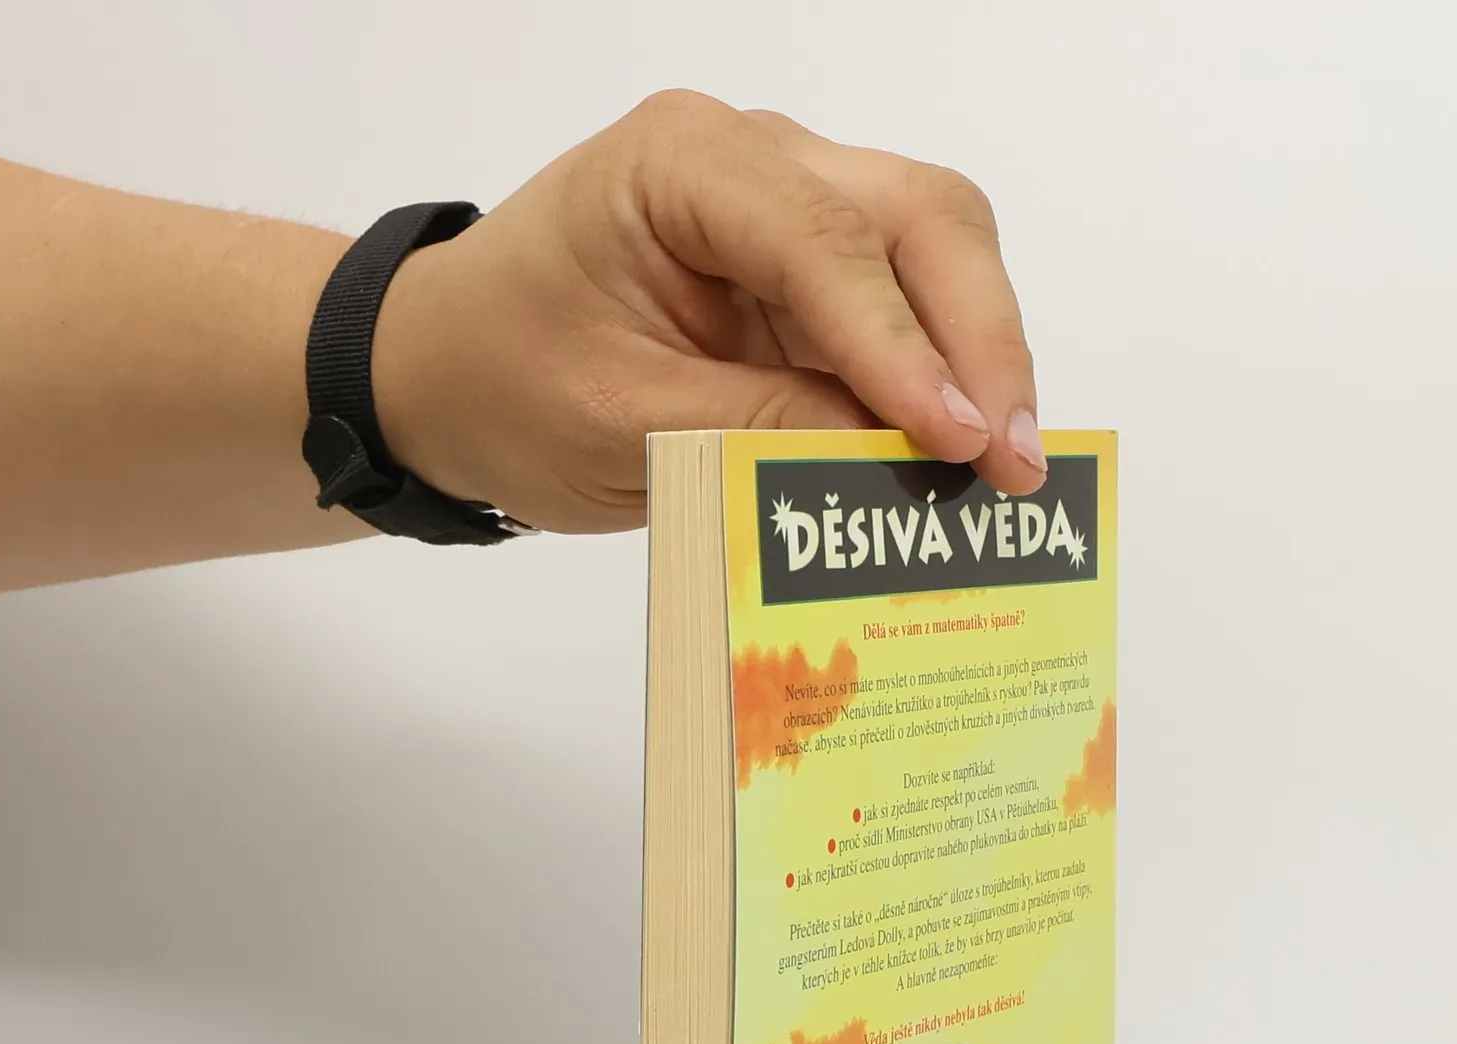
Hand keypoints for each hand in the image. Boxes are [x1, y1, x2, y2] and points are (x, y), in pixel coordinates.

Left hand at [373, 91, 1045, 533]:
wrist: (441, 375)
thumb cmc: (500, 382)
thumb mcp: (619, 425)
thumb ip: (756, 430)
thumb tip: (896, 457)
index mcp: (682, 166)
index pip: (826, 239)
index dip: (902, 344)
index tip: (958, 438)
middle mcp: (753, 162)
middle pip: (919, 214)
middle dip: (979, 338)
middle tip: (1015, 459)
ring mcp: (788, 212)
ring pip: (934, 252)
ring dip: (979, 357)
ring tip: (1007, 468)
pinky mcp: (805, 278)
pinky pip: (901, 312)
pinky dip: (942, 380)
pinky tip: (966, 453)